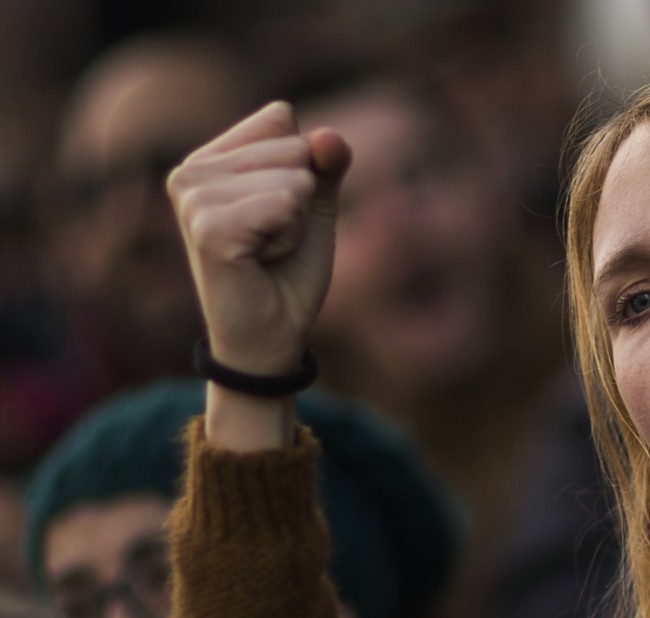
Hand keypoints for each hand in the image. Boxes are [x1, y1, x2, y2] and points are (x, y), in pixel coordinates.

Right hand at [167, 101, 350, 374]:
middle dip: (300, 201)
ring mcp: (193, 197)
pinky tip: (260, 261)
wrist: (272, 338)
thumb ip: (326, 163)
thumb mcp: (314, 207)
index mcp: (209, 157)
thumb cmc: (288, 273)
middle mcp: (190, 169)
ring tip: (265, 252)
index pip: (281, 117)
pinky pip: (284, 204)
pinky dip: (289, 238)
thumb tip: (329, 136)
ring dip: (295, 223)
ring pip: (293, 177)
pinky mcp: (207, 227)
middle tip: (273, 241)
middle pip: (292, 145)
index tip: (277, 215)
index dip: (303, 171)